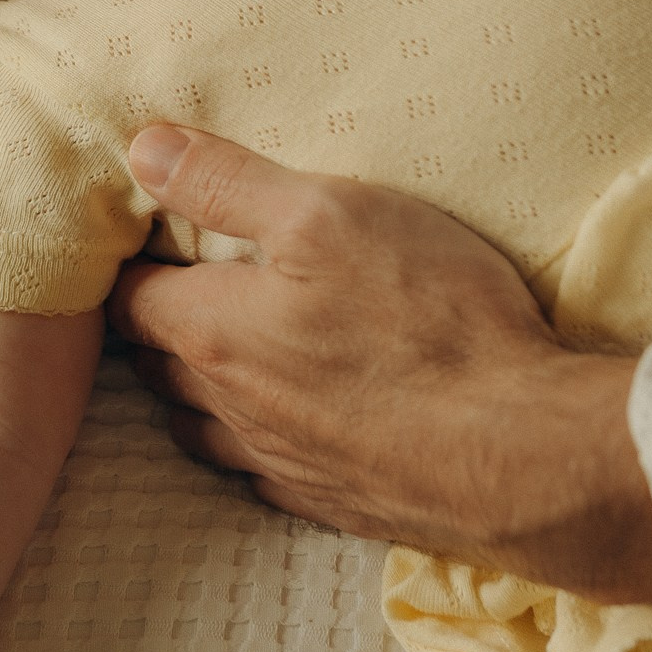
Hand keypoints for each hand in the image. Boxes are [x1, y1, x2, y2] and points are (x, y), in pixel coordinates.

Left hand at [111, 125, 651, 604]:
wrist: (522, 456)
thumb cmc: (428, 319)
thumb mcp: (328, 214)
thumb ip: (226, 182)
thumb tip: (138, 149)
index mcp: (213, 333)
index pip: (129, 300)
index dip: (134, 265)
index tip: (152, 241)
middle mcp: (229, 408)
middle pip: (160, 364)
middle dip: (163, 324)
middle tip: (189, 283)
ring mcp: (278, 464)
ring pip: (204, 425)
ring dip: (204, 387)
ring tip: (234, 348)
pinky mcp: (330, 503)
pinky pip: (266, 468)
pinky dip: (262, 437)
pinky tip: (297, 416)